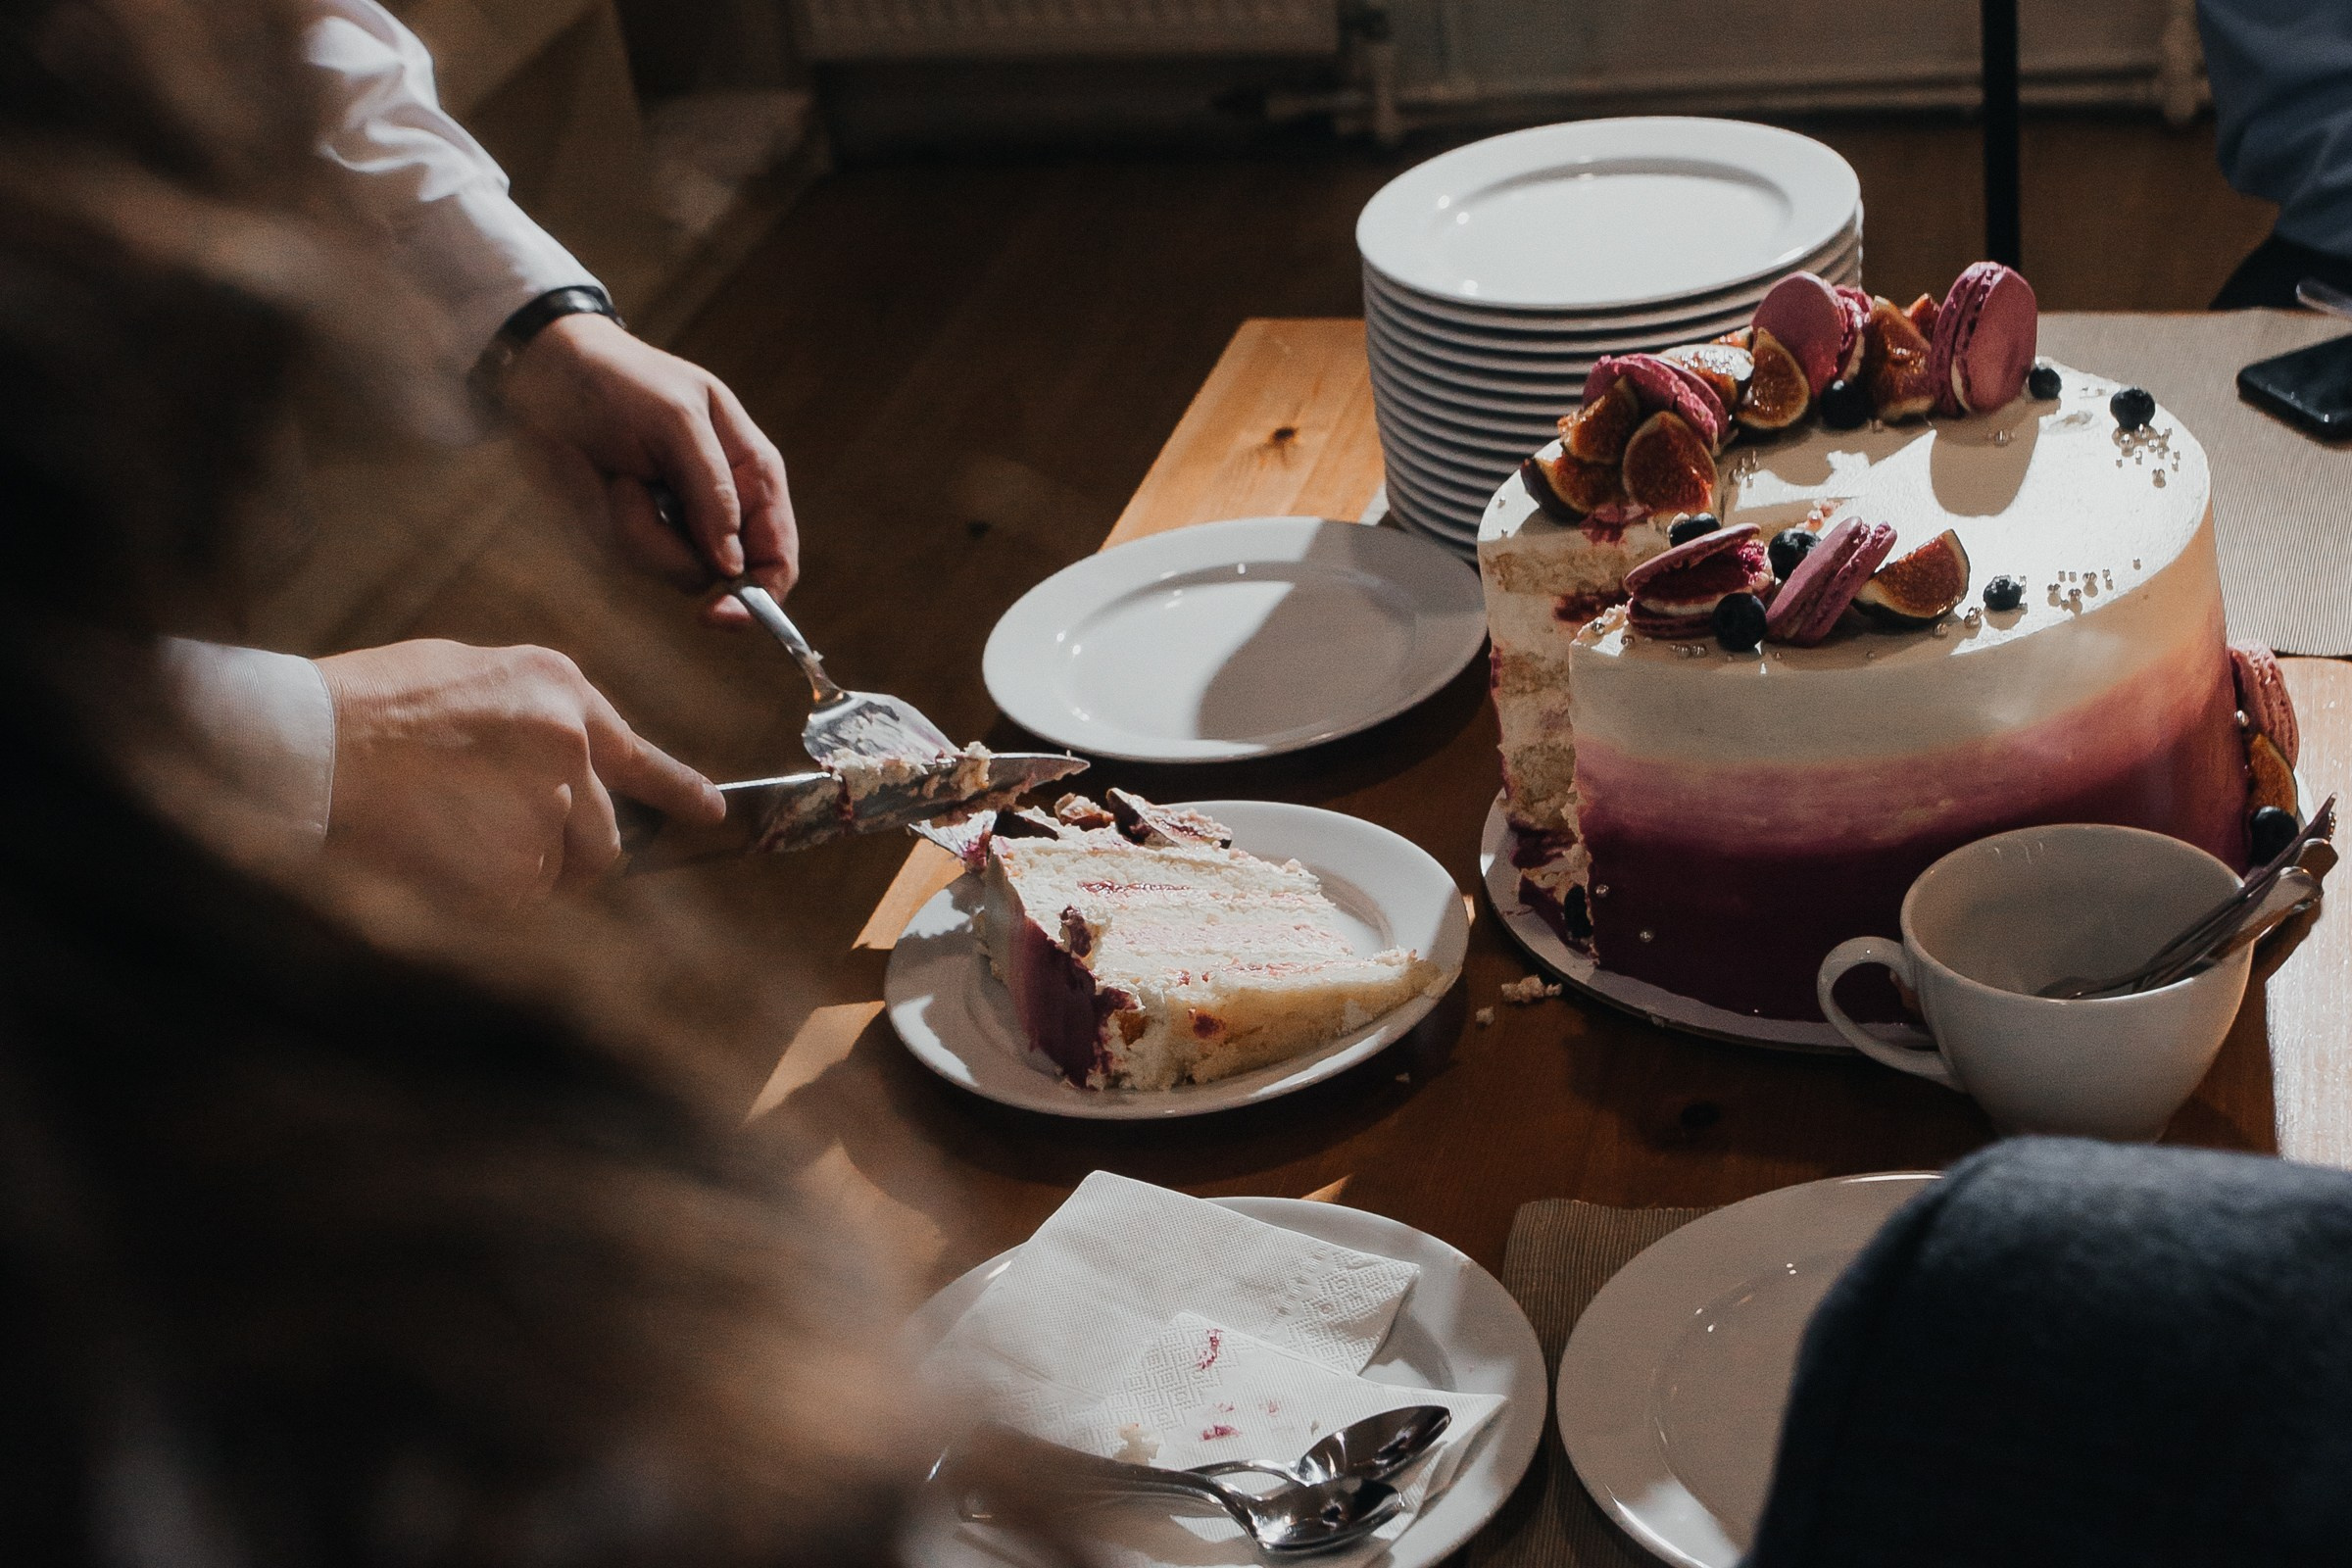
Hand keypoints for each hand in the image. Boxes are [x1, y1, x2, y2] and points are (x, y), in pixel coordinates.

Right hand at [317, 640, 723, 904]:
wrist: (316, 744)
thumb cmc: (374, 706)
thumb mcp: (470, 675)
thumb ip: (535, 717)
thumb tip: (569, 763)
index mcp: (559, 688)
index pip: (638, 754)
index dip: (678, 791)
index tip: (709, 813)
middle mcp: (570, 744)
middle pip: (607, 833)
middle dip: (572, 849)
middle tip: (505, 840)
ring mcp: (549, 805)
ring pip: (565, 869)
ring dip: (525, 867)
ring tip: (457, 832)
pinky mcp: (519, 861)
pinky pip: (522, 893)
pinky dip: (489, 888)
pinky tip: (441, 850)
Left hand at [501, 312, 796, 623]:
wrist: (547, 375)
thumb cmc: (622, 382)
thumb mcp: (676, 420)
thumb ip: (712, 490)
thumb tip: (732, 566)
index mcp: (752, 472)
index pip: (777, 550)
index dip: (764, 592)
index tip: (725, 614)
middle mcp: (723, 506)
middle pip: (730, 577)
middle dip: (688, 559)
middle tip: (663, 554)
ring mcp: (680, 523)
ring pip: (679, 573)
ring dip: (643, 534)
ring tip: (622, 478)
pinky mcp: (638, 532)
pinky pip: (638, 559)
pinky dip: (617, 527)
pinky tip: (608, 485)